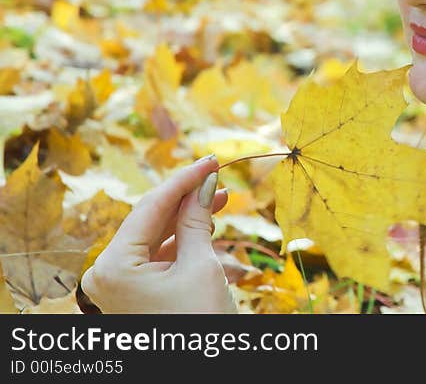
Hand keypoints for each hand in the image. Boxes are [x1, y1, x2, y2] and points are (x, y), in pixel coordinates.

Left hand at [80, 155, 237, 312]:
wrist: (203, 371)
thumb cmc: (199, 323)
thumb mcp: (200, 266)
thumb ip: (198, 219)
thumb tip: (206, 182)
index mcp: (113, 267)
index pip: (150, 207)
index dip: (184, 180)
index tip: (211, 161)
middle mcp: (106, 273)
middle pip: (150, 219)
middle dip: (186, 196)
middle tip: (217, 173)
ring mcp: (118, 284)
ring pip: (156, 235)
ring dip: (187, 215)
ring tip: (220, 195)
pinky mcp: (133, 291)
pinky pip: (157, 255)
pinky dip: (182, 238)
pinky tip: (207, 220)